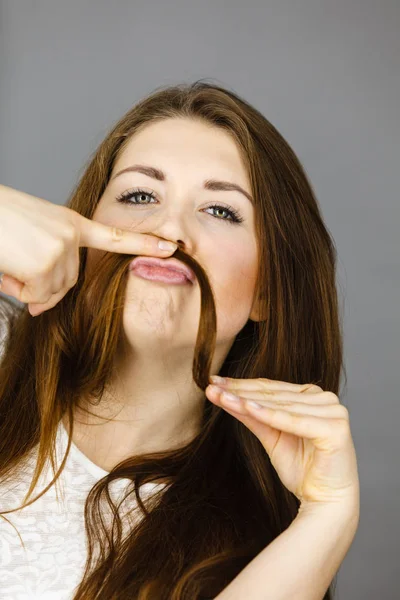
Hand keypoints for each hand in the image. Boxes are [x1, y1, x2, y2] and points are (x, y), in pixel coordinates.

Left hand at [206, 376, 359, 511]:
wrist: (326, 503)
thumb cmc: (302, 470)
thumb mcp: (270, 437)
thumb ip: (251, 415)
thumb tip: (222, 394)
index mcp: (312, 396)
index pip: (270, 388)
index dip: (240, 385)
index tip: (213, 381)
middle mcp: (325, 399)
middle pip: (273, 394)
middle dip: (239, 391)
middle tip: (211, 386)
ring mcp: (333, 412)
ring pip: (280, 406)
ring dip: (247, 401)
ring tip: (221, 396)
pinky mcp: (334, 429)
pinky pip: (293, 421)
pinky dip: (269, 415)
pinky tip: (246, 407)